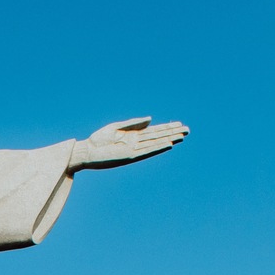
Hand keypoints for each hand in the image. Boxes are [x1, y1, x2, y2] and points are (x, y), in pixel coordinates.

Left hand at [70, 117, 188, 170]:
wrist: (87, 151)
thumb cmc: (98, 140)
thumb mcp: (116, 127)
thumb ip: (133, 123)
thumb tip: (151, 119)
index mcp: (133, 135)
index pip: (154, 131)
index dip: (166, 127)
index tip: (179, 124)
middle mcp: (136, 143)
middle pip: (158, 136)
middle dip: (172, 133)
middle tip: (188, 130)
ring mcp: (134, 150)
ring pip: (155, 143)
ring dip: (169, 140)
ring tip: (182, 136)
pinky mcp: (129, 156)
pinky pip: (147, 151)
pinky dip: (157, 147)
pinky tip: (168, 144)